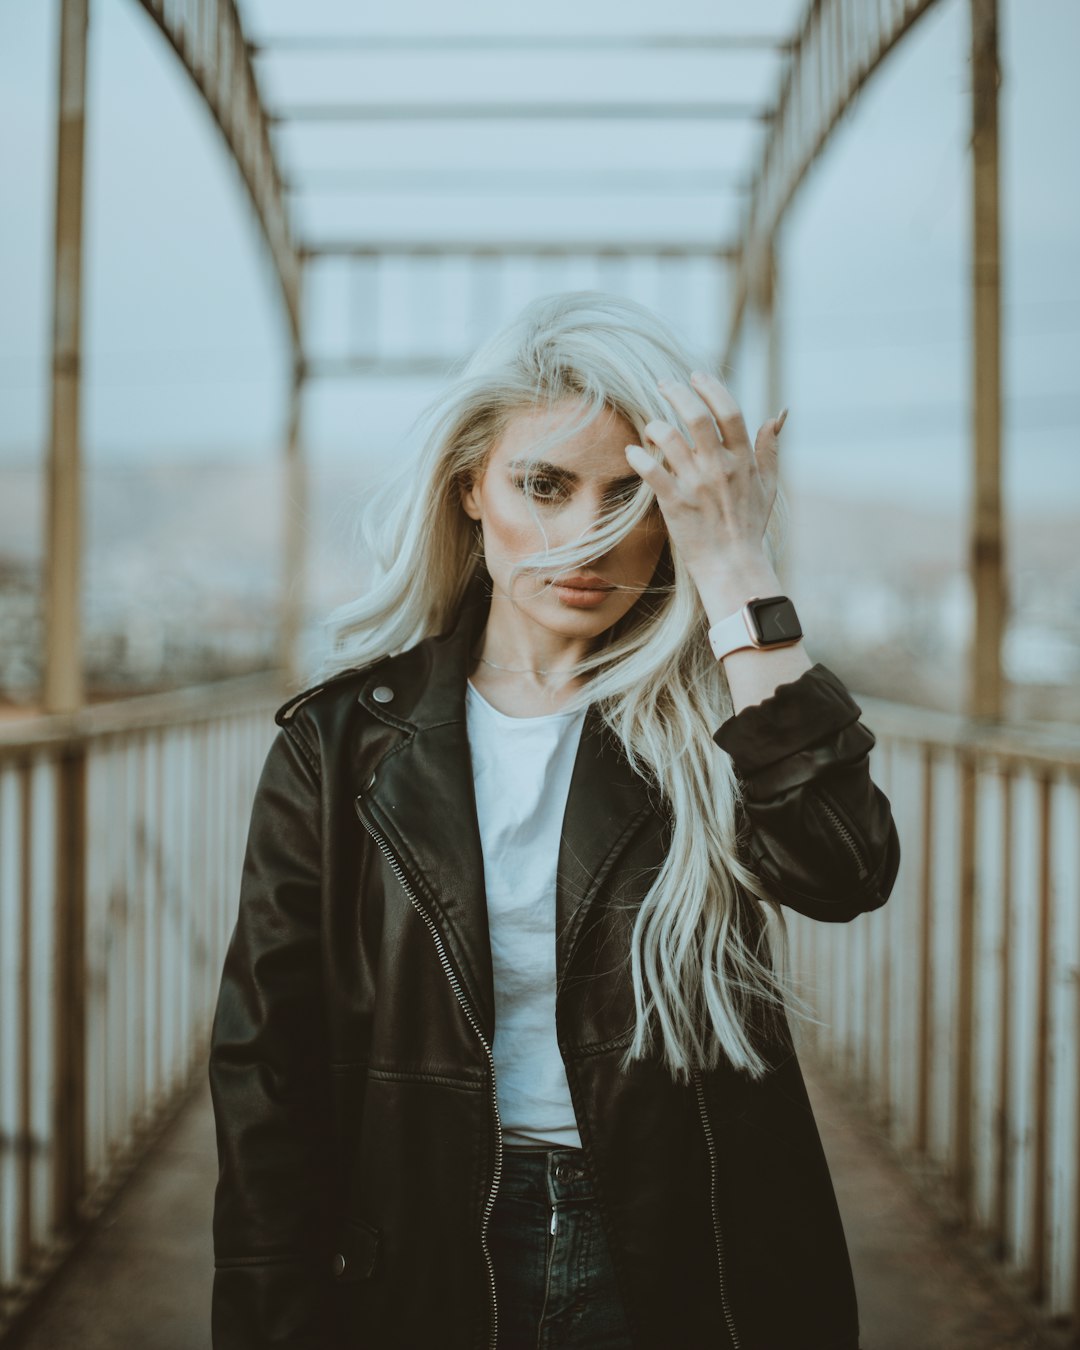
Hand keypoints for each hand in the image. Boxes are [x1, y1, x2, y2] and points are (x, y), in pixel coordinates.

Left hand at [624, 371, 784, 594]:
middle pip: (695, 417)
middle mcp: (720, 468)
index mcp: (743, 460)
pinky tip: (632, 452)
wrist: (732, 566)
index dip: (711, 388)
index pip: (728, 411)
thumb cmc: (749, 526)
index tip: (696, 376)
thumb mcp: (769, 486)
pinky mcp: (675, 504)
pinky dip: (638, 457)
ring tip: (649, 425)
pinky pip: (652, 472)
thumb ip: (770, 448)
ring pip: (669, 440)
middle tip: (662, 383)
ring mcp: (696, 485)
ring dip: (655, 425)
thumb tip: (778, 415)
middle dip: (676, 393)